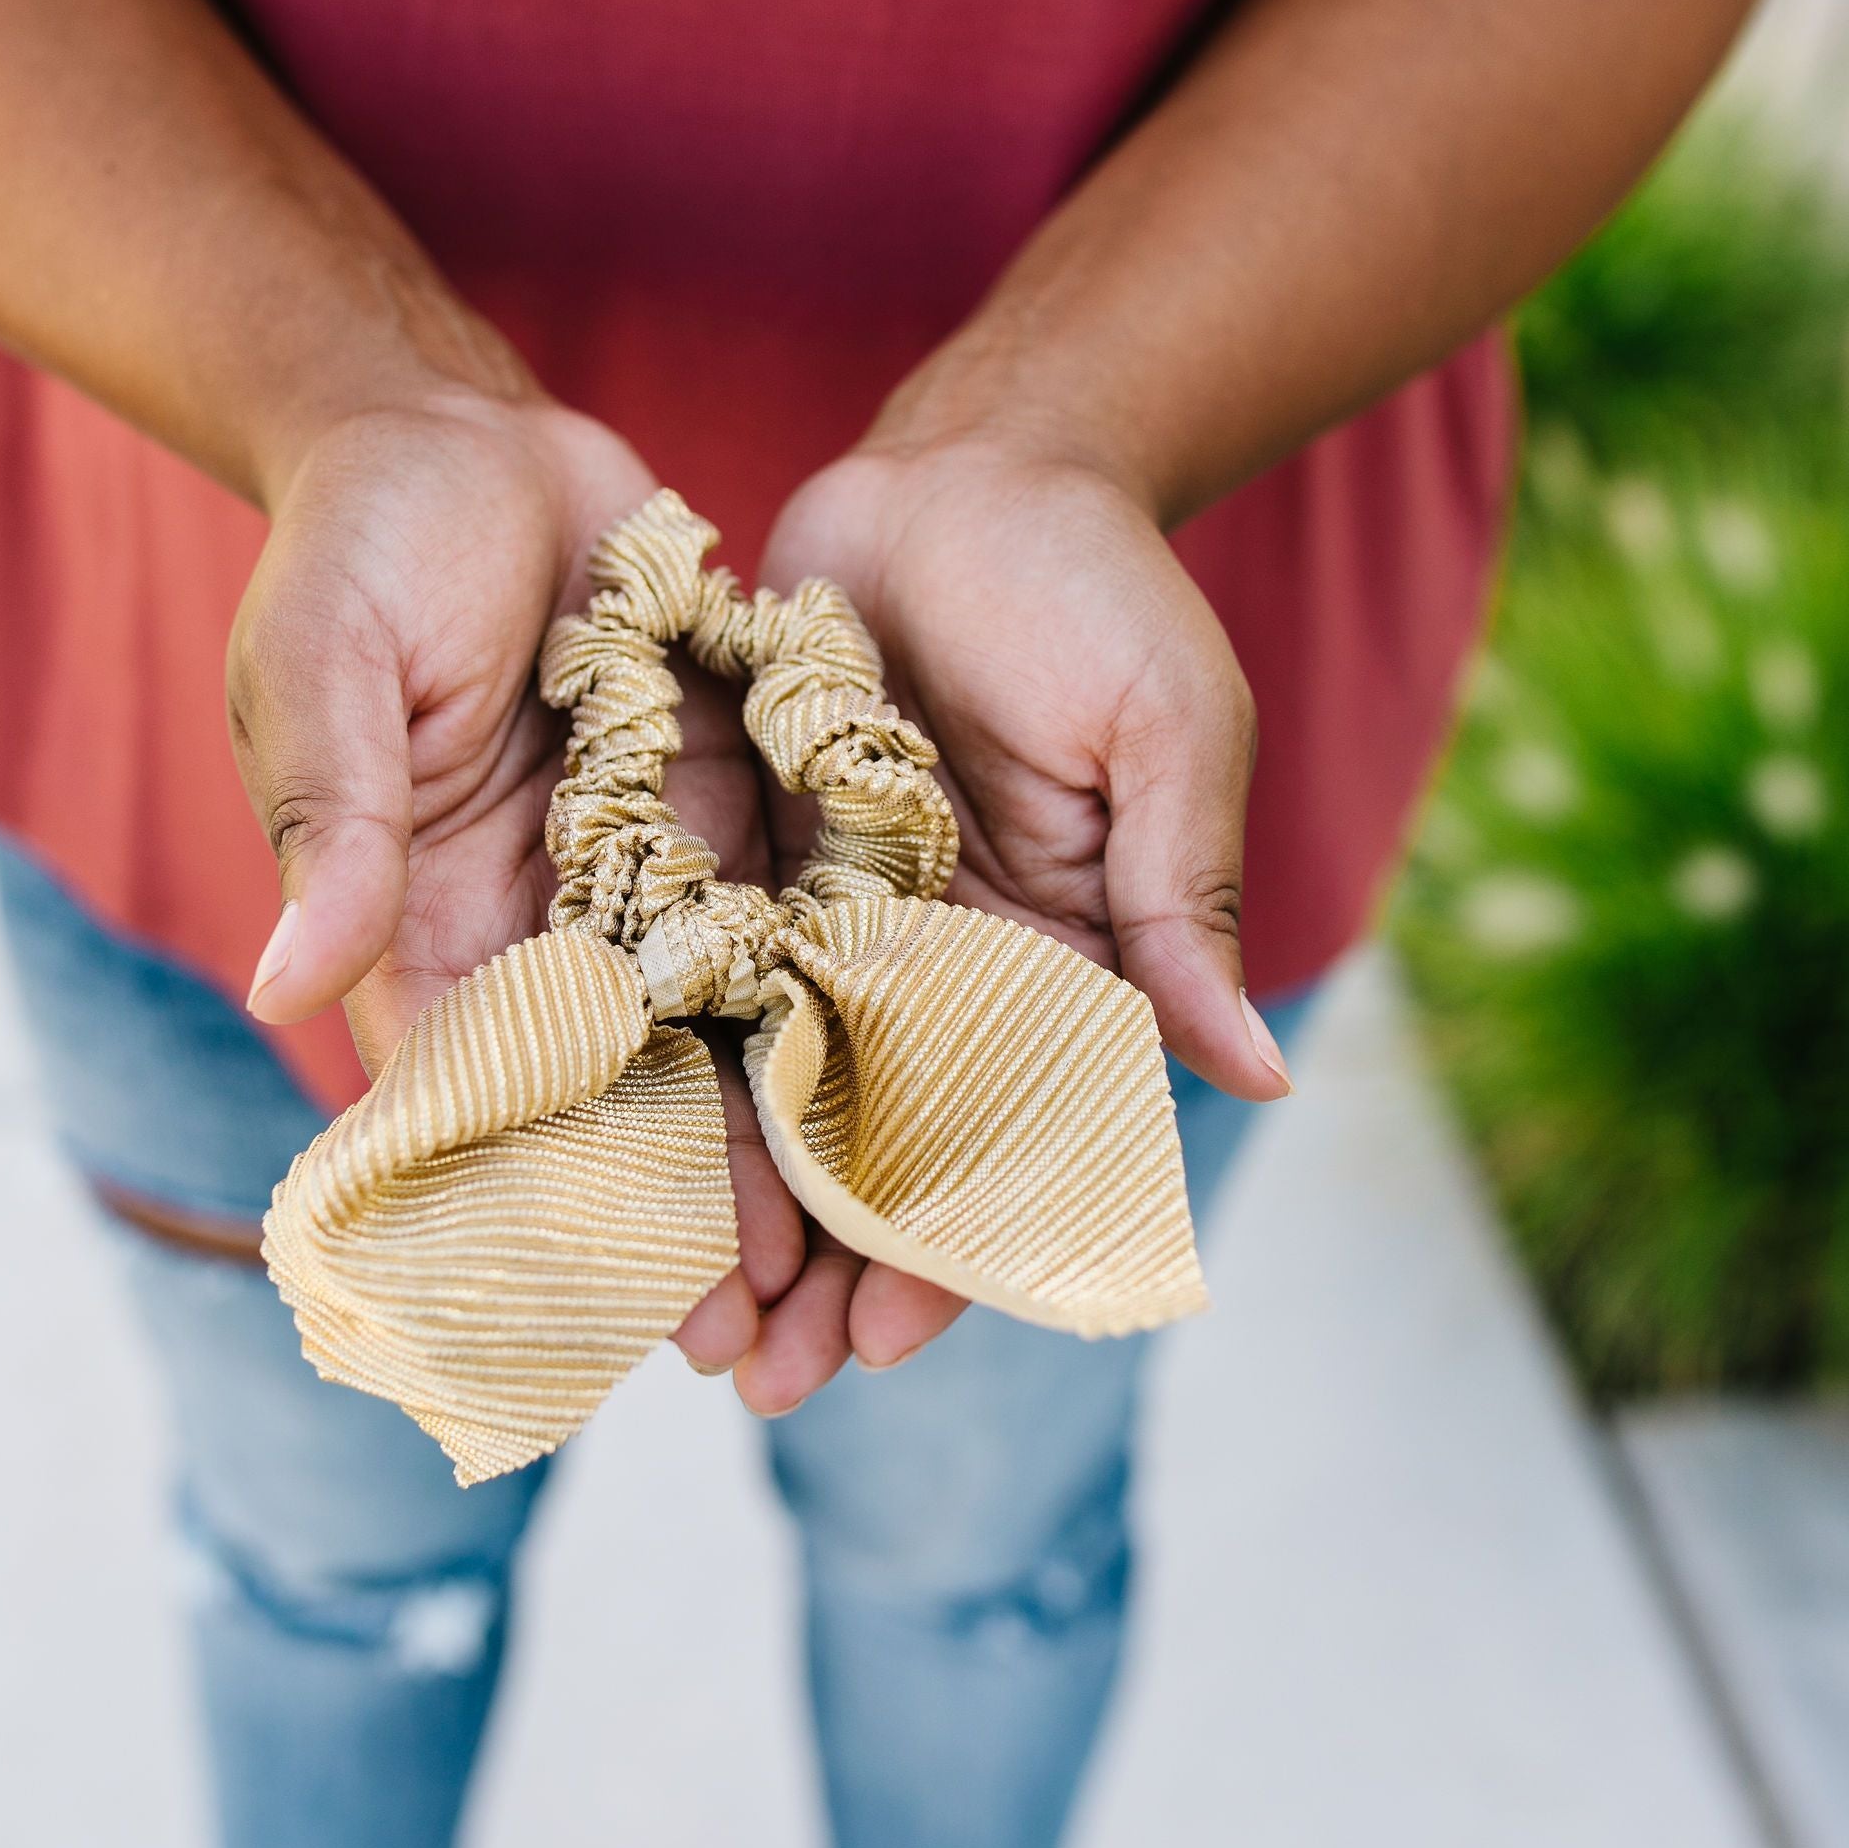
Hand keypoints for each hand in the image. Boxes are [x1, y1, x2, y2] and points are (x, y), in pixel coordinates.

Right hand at [225, 384, 805, 1364]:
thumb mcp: (325, 666)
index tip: (624, 1310)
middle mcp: (535, 916)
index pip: (487, 1093)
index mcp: (419, 913)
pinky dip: (840, 1001)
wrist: (459, 425)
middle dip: (690, 1217)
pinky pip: (785, 915)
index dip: (553, 1200)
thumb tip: (287, 982)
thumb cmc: (361, 539)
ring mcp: (634, 865)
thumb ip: (335, 821)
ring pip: (720, 1034)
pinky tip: (923, 1086)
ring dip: (779, 1146)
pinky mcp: (719, 802)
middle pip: (621, 1097)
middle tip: (774, 1346)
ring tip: (862, 1262)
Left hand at [729, 437, 1288, 1413]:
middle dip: (819, 1264)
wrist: (977, 464)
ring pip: (767, 1086)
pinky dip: (651, 1062)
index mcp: (1049, 958)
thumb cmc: (1098, 590)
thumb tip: (1254, 1076)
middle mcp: (932, 959)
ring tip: (664, 1317)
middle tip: (750, 1383)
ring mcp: (829, 910)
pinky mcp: (741, 843)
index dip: (949, 1242)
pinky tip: (593, 1149)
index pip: (999, 1137)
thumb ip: (1175, 903)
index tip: (887, 1343)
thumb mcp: (1168, 736)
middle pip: (870, 1143)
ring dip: (725, 1201)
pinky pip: (687, 969)